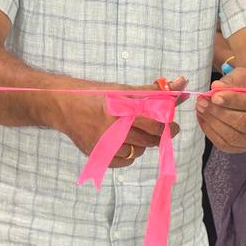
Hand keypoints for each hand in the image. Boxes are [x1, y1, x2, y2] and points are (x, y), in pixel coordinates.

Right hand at [58, 77, 187, 167]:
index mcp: (121, 110)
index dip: (168, 126)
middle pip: (148, 140)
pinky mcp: (97, 156)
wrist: (63, 106)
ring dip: (142, 144)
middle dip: (158, 135)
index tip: (172, 125)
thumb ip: (153, 91)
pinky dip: (128, 154)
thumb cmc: (95, 94)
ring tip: (134, 132)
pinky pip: (124, 161)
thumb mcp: (122, 89)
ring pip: (137, 152)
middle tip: (159, 129)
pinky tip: (124, 142)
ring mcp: (104, 145)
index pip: (155, 124)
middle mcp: (112, 130)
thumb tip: (181, 84)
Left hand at [196, 67, 245, 152]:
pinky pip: (226, 145)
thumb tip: (216, 88)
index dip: (234, 100)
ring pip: (234, 137)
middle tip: (203, 101)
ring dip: (213, 123)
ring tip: (200, 108)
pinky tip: (203, 119)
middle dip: (220, 113)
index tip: (215, 95)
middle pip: (245, 123)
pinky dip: (211, 132)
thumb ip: (232, 80)